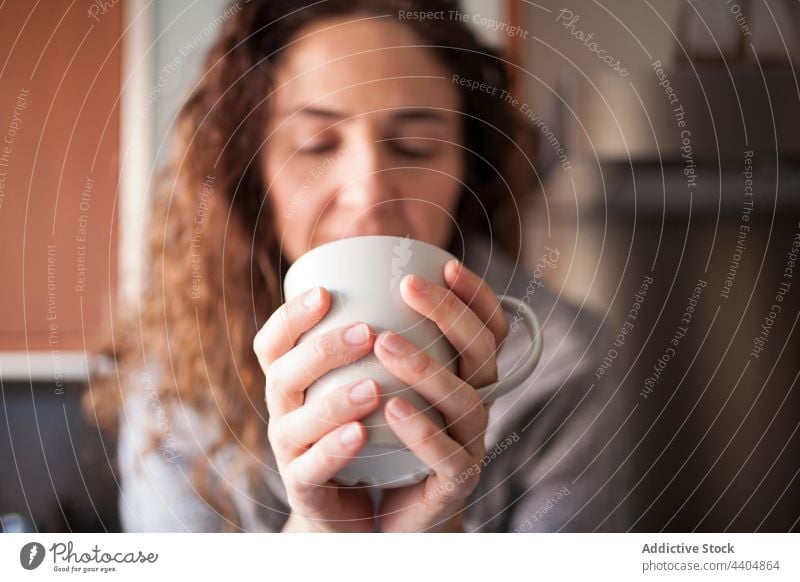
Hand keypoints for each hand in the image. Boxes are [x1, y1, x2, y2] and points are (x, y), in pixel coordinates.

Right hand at [253, 287, 379, 531]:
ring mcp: (290, 453)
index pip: (272, 343)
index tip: (325, 292)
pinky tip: (362, 433)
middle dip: (322, 351)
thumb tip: (424, 275)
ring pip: (295, 424)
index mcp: (290, 381)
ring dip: (333, 402)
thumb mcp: (361, 383)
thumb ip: (377, 344)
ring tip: (373, 387)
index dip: (290, 316)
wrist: (356, 507)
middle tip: (367, 333)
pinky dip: (335, 449)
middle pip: (283, 376)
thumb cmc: (364, 430)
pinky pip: (313, 470)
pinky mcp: (305, 490)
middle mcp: (283, 413)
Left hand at [375, 259, 508, 531]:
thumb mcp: (372, 382)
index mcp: (465, 374)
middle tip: (408, 286)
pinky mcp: (454, 483)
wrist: (376, 507)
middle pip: (481, 352)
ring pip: (465, 401)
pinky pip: (446, 456)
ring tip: (384, 342)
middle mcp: (475, 402)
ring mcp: (470, 443)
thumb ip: (368, 340)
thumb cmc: (373, 434)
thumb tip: (337, 281)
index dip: (476, 295)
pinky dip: (422, 430)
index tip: (444, 265)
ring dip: (427, 368)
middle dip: (449, 313)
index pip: (488, 327)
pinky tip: (392, 408)